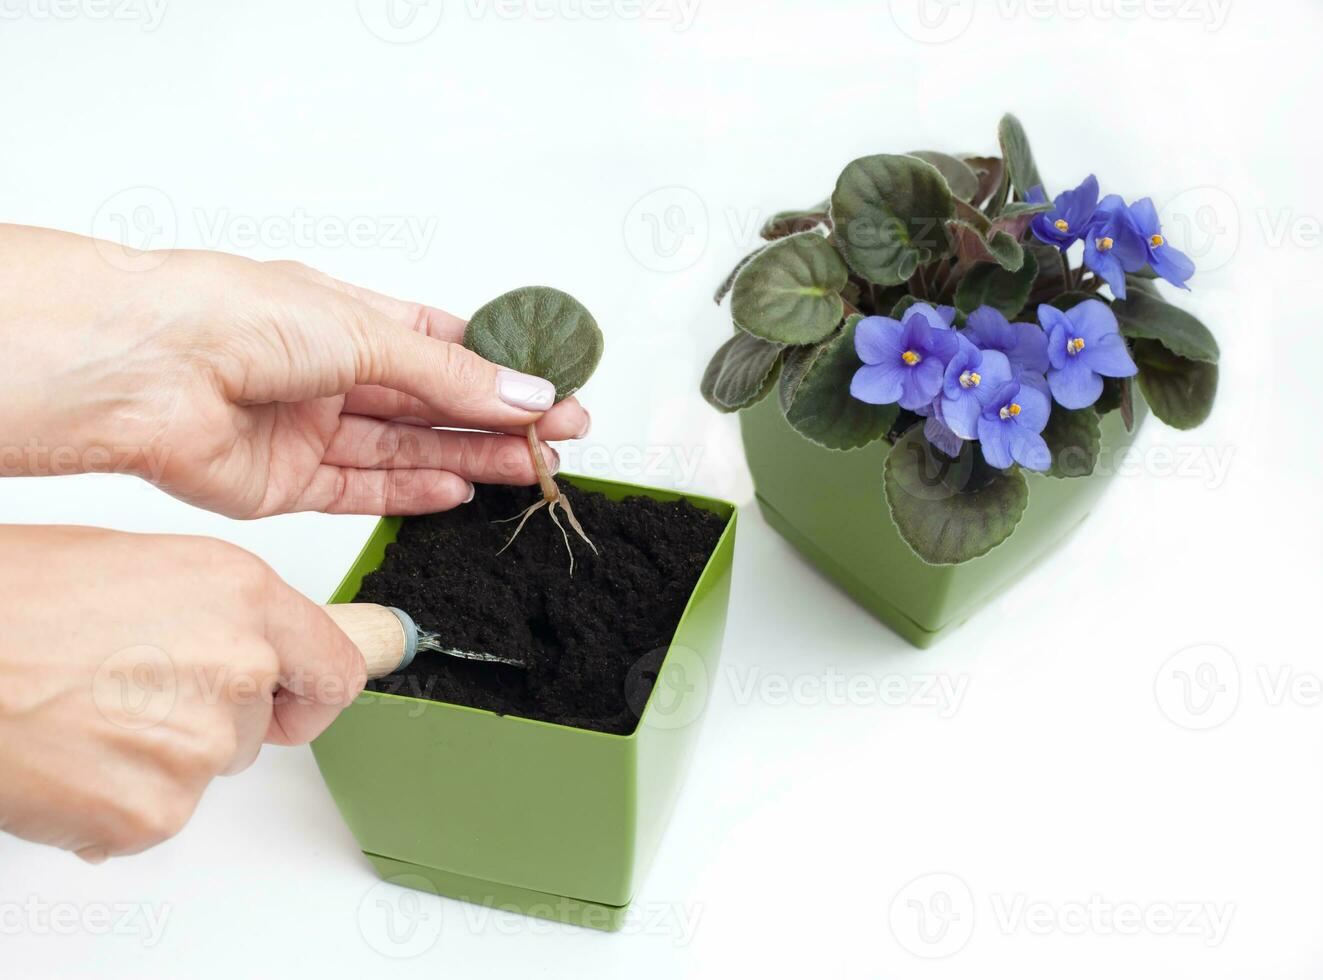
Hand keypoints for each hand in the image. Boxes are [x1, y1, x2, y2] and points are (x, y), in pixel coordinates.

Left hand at [0, 224, 589, 517]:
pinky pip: (364, 490)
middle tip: (559, 436)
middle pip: (429, 404)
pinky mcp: (287, 482)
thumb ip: (448, 377)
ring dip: (470, 457)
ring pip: (406, 450)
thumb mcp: (367, 334)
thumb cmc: (233, 315)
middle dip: (497, 419)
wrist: (147, 370)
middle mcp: (327, 372)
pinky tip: (461, 490)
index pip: (438, 346)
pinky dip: (414, 492)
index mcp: (343, 317)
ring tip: (531, 465)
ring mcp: (308, 428)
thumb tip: (524, 394)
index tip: (549, 388)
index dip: (496, 370)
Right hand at [0, 525, 365, 860]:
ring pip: (205, 768)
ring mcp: (200, 746)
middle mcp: (237, 666)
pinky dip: (113, 800)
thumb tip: (255, 652)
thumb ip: (219, 613)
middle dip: (208, 716)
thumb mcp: (144, 568)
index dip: (313, 692)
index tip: (299, 702)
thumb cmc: (12, 602)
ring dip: (155, 756)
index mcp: (242, 594)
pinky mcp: (153, 812)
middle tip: (127, 688)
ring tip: (81, 712)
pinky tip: (66, 754)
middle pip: (258, 724)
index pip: (336, 668)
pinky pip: (154, 814)